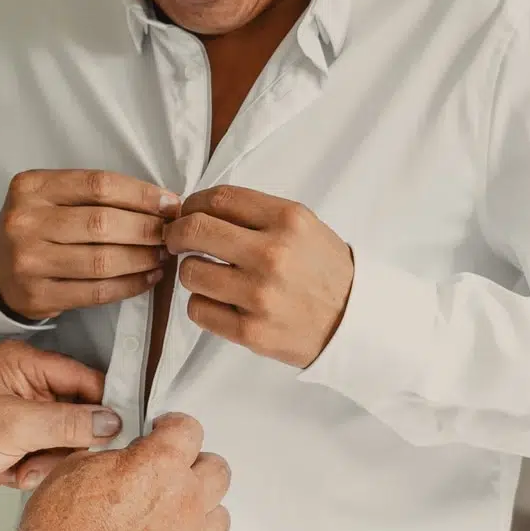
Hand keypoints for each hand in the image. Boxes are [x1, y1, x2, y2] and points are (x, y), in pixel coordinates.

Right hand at [0, 169, 179, 322]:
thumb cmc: (37, 227)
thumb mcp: (51, 197)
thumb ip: (95, 196)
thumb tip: (161, 203)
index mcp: (31, 187)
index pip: (98, 185)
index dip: (141, 195)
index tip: (170, 204)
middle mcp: (25, 221)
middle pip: (102, 223)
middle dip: (146, 229)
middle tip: (171, 234)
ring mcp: (28, 261)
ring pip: (102, 260)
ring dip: (142, 259)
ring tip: (162, 255)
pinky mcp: (37, 295)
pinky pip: (95, 292)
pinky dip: (129, 285)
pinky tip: (147, 277)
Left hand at [0, 340, 117, 514]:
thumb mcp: (14, 425)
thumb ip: (67, 423)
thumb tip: (111, 421)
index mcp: (25, 364)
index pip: (84, 378)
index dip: (102, 405)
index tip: (118, 431)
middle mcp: (28, 385)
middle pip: (80, 413)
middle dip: (68, 442)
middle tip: (50, 455)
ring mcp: (24, 416)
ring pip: (67, 441)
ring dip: (49, 461)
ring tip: (22, 466)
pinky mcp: (20, 443)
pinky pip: (50, 458)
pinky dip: (35, 470)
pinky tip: (10, 472)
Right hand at [6, 413, 230, 530]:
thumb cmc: (63, 529)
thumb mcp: (77, 468)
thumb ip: (115, 457)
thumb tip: (123, 457)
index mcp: (159, 463)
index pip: (189, 429)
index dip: (174, 426)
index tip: (164, 432)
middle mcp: (185, 497)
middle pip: (216, 468)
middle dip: (194, 464)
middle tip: (171, 470)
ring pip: (220, 512)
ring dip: (201, 506)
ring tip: (174, 510)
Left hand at [163, 185, 354, 368]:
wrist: (354, 323)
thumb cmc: (323, 272)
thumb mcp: (304, 227)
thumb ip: (257, 214)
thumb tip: (198, 209)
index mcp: (288, 221)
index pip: (220, 198)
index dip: (193, 203)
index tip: (187, 212)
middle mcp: (273, 254)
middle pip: (195, 230)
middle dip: (175, 233)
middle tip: (175, 240)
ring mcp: (261, 295)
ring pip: (190, 272)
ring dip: (191, 271)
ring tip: (209, 275)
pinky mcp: (251, 332)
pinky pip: (198, 309)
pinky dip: (201, 303)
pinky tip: (219, 302)